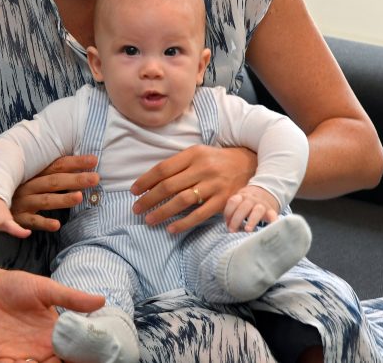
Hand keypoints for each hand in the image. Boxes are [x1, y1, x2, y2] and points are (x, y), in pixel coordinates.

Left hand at [0, 263, 104, 362]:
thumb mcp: (46, 289)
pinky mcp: (1, 357)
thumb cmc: (14, 285)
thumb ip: (72, 298)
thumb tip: (102, 300)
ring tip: (43, 362)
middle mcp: (40, 348)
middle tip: (62, 362)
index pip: (73, 353)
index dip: (83, 358)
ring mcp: (21, 355)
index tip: (95, 358)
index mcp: (54, 333)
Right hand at [11, 155, 99, 231]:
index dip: (75, 162)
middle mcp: (29, 186)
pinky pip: (32, 221)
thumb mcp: (31, 176)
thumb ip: (51, 172)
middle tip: (95, 178)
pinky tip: (57, 225)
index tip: (94, 160)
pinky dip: (44, 223)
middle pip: (55, 181)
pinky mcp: (19, 218)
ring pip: (46, 200)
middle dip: (76, 179)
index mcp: (34, 173)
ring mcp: (24, 202)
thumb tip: (80, 166)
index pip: (57, 165)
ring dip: (63, 199)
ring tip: (79, 197)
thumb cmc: (17, 188)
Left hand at [130, 145, 255, 232]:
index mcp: (193, 154)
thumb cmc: (216, 160)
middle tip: (136, 209)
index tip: (134, 191)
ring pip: (182, 201)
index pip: (163, 168)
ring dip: (162, 212)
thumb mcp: (197, 154)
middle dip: (149, 199)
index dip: (146, 181)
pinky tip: (171, 229)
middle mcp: (203, 168)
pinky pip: (200, 214)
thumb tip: (151, 182)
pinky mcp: (223, 200)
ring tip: (149, 220)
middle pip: (169, 186)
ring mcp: (214, 185)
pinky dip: (184, 223)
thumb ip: (178, 165)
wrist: (248, 164)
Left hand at [224, 185, 279, 231]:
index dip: (228, 212)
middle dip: (236, 219)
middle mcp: (251, 200)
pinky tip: (270, 228)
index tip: (227, 224)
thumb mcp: (239, 203)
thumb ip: (234, 213)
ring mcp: (262, 205)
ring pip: (258, 210)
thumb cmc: (247, 204)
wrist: (265, 193)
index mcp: (241, 197)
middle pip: (243, 207)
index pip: (233, 202)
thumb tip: (230, 229)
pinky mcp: (271, 211)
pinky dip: (272, 221)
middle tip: (232, 231)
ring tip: (247, 230)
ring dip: (252, 220)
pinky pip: (273, 216)